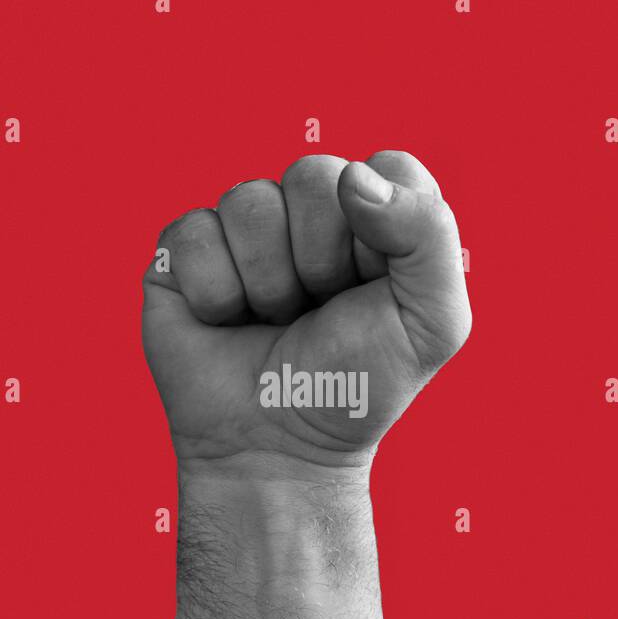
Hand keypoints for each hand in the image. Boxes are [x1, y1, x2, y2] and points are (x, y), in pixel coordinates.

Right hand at [142, 150, 470, 470]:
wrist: (280, 451)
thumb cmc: (357, 387)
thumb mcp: (433, 322)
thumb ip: (430, 234)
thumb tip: (352, 177)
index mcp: (377, 217)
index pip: (389, 167)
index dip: (384, 232)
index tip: (377, 288)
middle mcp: (310, 212)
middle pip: (314, 174)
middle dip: (323, 258)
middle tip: (320, 310)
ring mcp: (245, 230)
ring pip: (251, 202)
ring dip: (269, 283)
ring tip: (275, 322)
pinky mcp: (184, 251)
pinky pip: (194, 232)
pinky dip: (216, 295)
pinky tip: (228, 324)